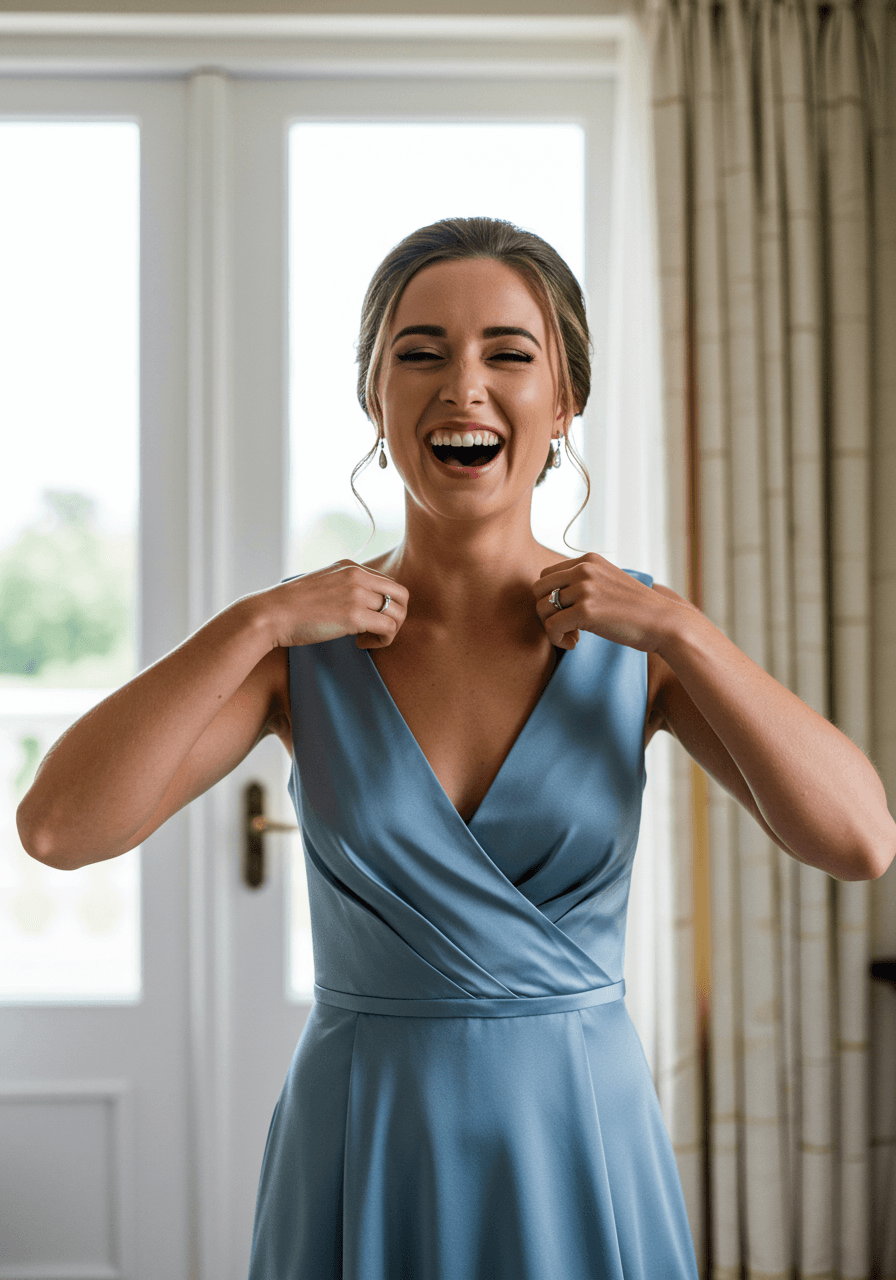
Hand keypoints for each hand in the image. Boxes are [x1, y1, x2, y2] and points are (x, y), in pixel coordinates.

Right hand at [258, 560, 409, 649]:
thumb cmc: (291, 607)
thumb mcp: (321, 585)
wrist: (270, 614)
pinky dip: (381, 641)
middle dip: (397, 617)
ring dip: (388, 632)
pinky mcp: (354, 614)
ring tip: (366, 640)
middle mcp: (357, 575)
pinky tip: (360, 644)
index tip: (368, 620)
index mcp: (350, 567)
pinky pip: (388, 628)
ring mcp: (356, 593)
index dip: (385, 605)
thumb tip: (362, 605)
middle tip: (378, 632)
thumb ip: (343, 587)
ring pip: (398, 614)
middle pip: (402, 595)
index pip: (388, 584)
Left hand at [533, 553, 671, 651]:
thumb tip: (553, 596)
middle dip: (545, 611)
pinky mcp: (586, 611)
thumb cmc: (637, 610)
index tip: (568, 614)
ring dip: (551, 628)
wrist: (664, 623)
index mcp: (589, 561)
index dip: (551, 598)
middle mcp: (585, 570)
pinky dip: (557, 639)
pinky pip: (551, 626)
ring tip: (572, 637)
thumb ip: (584, 582)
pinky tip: (574, 645)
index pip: (547, 576)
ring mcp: (585, 589)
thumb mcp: (609, 583)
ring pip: (542, 608)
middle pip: (538, 589)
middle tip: (565, 627)